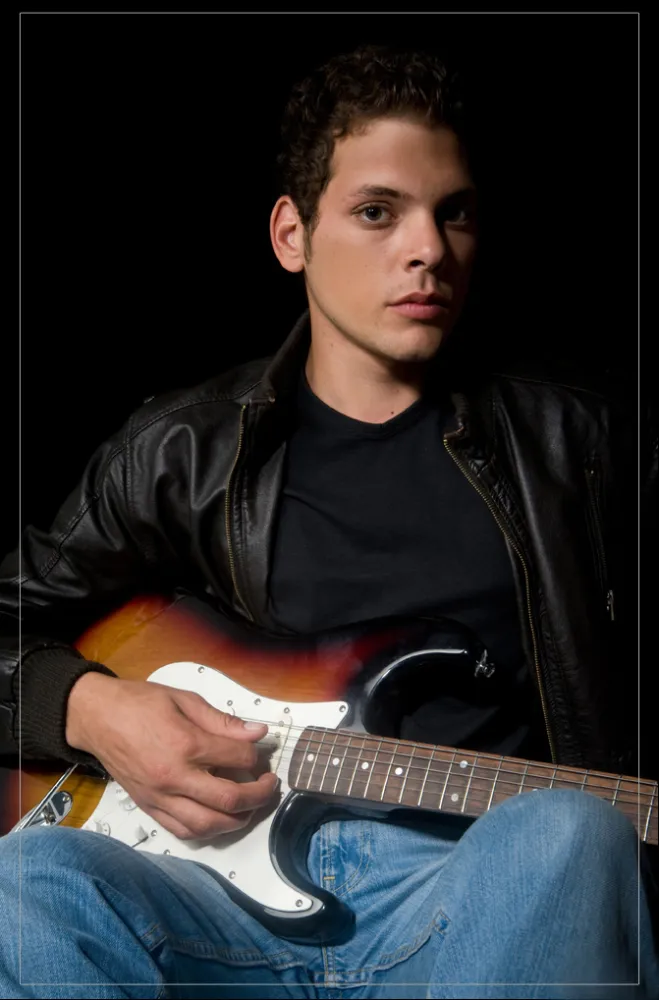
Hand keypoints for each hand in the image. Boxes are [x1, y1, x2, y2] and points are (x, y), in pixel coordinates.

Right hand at [65, 672, 278, 839]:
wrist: (96, 717)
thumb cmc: (138, 703)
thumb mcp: (185, 700)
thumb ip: (223, 721)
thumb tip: (256, 732)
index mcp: (185, 744)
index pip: (236, 759)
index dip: (255, 756)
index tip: (258, 752)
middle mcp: (173, 777)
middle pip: (228, 800)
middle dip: (258, 795)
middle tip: (268, 786)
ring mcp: (159, 797)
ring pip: (207, 825)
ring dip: (236, 821)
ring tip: (249, 807)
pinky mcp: (149, 807)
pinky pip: (182, 831)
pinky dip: (206, 830)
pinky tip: (218, 818)